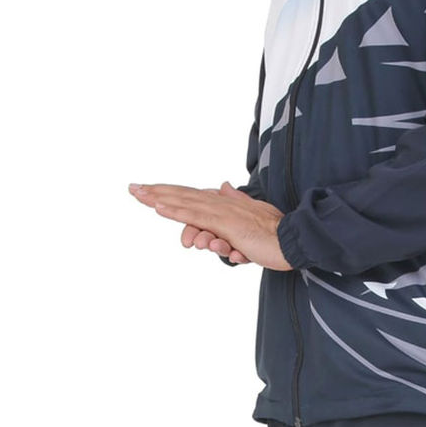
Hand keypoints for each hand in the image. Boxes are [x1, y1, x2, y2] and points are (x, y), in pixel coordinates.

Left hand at [128, 180, 292, 270]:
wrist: (292, 240)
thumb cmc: (275, 233)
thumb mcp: (252, 214)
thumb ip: (237, 200)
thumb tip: (223, 186)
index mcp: (226, 203)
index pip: (193, 195)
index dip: (171, 191)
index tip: (150, 190)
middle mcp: (221, 204)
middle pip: (184, 195)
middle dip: (157, 191)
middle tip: (133, 188)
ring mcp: (222, 213)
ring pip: (185, 203)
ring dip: (160, 198)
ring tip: (139, 194)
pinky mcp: (225, 225)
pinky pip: (195, 216)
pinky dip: (175, 210)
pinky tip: (158, 207)